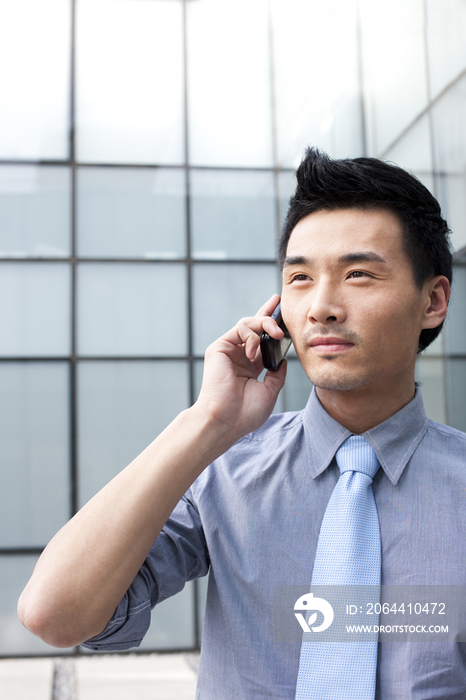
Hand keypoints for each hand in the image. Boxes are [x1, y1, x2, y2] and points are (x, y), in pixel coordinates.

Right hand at [194, 294, 287, 441]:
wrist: (226, 421)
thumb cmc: (245, 413)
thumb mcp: (270, 392)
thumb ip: (277, 374)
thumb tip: (283, 360)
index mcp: (250, 366)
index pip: (262, 340)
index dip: (271, 324)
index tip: (281, 311)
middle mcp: (238, 356)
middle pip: (253, 325)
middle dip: (268, 312)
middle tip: (279, 304)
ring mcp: (228, 351)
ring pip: (248, 323)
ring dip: (265, 324)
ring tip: (277, 335)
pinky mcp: (219, 348)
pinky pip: (240, 329)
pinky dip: (252, 337)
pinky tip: (255, 353)